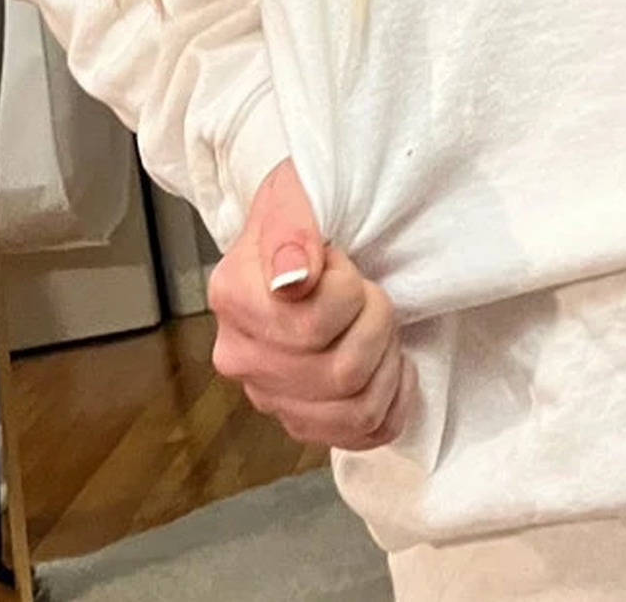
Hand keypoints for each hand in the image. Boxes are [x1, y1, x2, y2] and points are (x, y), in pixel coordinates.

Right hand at [207, 158, 417, 450]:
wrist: (309, 237)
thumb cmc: (307, 215)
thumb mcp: (296, 192)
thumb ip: (291, 225)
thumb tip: (292, 279)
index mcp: (233, 297)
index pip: (314, 325)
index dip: (350, 291)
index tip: (342, 261)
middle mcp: (241, 356)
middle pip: (342, 372)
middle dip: (376, 323)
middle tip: (369, 291)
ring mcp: (270, 394)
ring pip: (356, 408)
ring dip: (386, 361)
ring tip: (377, 326)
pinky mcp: (302, 417)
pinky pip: (363, 434)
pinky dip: (392, 399)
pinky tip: (390, 364)